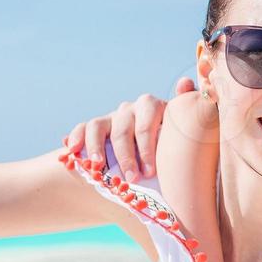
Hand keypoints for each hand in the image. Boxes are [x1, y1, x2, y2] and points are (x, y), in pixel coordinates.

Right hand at [62, 77, 193, 179]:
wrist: (149, 163)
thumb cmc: (169, 151)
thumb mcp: (181, 137)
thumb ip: (189, 114)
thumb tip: (185, 82)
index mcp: (154, 109)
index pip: (148, 119)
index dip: (147, 147)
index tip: (151, 171)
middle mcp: (132, 109)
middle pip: (124, 129)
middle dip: (127, 156)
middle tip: (132, 179)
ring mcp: (112, 117)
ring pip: (99, 126)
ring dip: (98, 149)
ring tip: (99, 169)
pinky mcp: (94, 127)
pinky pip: (82, 129)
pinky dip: (76, 139)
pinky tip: (72, 152)